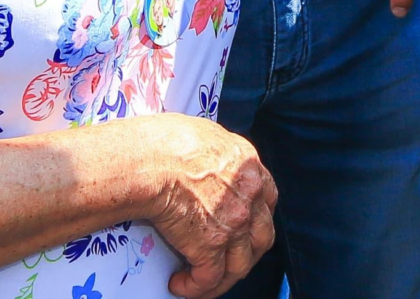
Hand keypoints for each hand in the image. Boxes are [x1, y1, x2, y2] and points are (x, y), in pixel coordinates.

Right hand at [123, 113, 278, 298]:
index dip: (258, 217)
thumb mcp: (205, 135)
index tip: (246, 228)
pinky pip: (209, 279)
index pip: (268, 198)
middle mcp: (249, 194)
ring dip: (222, 279)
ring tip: (201, 283)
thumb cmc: (165, 141)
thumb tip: (205, 165)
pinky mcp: (211, 245)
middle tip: (227, 261)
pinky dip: (196, 288)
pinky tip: (179, 285)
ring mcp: (234, 223)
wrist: (151, 161)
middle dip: (247, 254)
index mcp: (248, 164)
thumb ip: (217, 156)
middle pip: (261, 237)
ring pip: (239, 265)